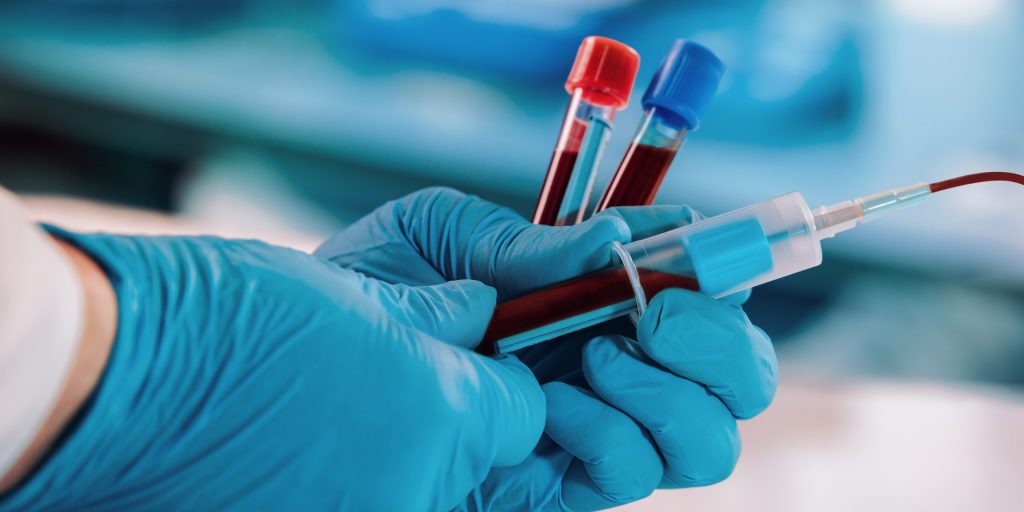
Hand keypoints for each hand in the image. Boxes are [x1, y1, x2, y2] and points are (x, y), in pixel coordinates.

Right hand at [1, 230, 542, 511]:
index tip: (470, 357)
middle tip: (402, 390)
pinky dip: (357, 485)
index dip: (501, 377)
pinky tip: (311, 453)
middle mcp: (416, 492)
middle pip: (484, 462)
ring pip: (431, 490)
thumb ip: (442, 313)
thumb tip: (482, 312)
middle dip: (464, 424)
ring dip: (406, 462)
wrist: (117, 379)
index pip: (524, 412)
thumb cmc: (237, 319)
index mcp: (443, 415)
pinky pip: (376, 503)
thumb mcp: (357, 295)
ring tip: (344, 420)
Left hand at [316, 187, 776, 510]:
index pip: (707, 293)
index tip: (693, 253)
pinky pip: (629, 474)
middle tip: (655, 313)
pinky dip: (606, 437)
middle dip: (720, 347)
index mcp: (601, 299)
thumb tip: (619, 241)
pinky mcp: (562, 488)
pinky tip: (547, 408)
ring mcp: (598, 432)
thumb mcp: (442, 236)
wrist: (304, 362)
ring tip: (588, 360)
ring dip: (664, 395)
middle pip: (739, 381)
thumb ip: (528, 242)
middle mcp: (618, 367)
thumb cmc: (377, 287)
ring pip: (707, 443)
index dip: (729, 272)